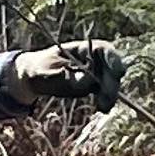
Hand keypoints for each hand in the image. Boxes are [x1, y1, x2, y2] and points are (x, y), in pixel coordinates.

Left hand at [0, 42, 122, 110]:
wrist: (36, 77)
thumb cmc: (40, 69)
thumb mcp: (48, 72)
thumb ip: (67, 77)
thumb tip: (87, 82)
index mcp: (84, 48)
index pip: (105, 50)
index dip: (114, 60)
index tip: (118, 72)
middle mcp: (94, 59)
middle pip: (111, 68)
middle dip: (112, 83)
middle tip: (107, 98)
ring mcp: (96, 72)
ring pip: (111, 82)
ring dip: (110, 95)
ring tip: (103, 107)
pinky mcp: (95, 86)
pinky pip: (104, 93)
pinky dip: (105, 100)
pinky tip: (103, 108)